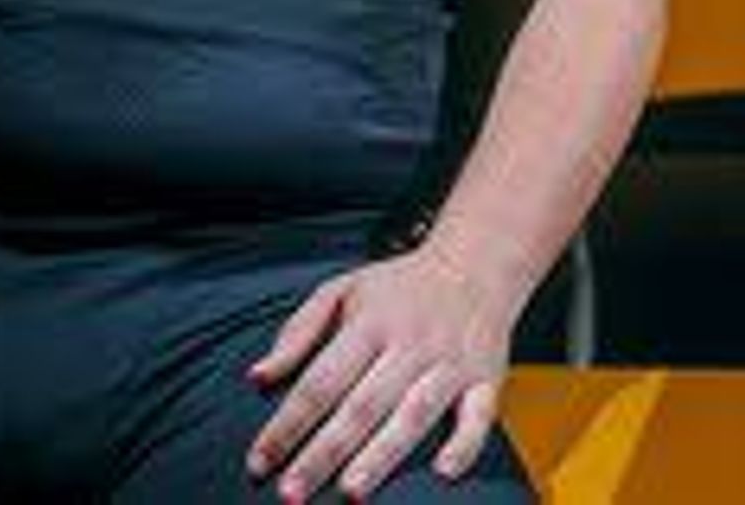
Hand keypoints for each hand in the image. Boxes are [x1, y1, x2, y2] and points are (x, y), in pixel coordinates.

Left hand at [244, 241, 520, 500]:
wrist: (476, 263)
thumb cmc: (400, 287)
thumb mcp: (341, 290)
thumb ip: (297, 333)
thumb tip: (257, 377)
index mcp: (370, 323)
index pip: (320, 381)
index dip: (287, 424)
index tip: (259, 462)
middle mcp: (410, 344)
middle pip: (361, 406)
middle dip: (324, 453)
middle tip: (291, 494)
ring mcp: (451, 363)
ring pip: (413, 415)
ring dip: (381, 456)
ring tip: (350, 492)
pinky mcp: (487, 379)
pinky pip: (479, 416)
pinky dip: (464, 445)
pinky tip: (444, 473)